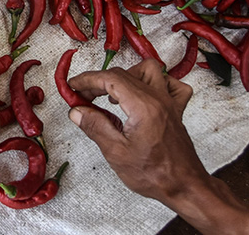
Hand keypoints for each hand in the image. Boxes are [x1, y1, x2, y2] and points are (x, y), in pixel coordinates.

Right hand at [68, 59, 248, 233]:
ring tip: (114, 93)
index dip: (87, 79)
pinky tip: (144, 94)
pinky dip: (156, 83)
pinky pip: (171, 85)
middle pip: (123, 74)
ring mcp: (169, 103)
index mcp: (143, 107)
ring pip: (149, 70)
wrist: (185, 187)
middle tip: (84, 97)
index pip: (110, 79)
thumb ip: (95, 127)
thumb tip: (77, 111)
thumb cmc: (155, 174)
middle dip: (98, 81)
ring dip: (127, 75)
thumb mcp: (116, 152)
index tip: (73, 86)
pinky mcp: (176, 111)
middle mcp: (158, 99)